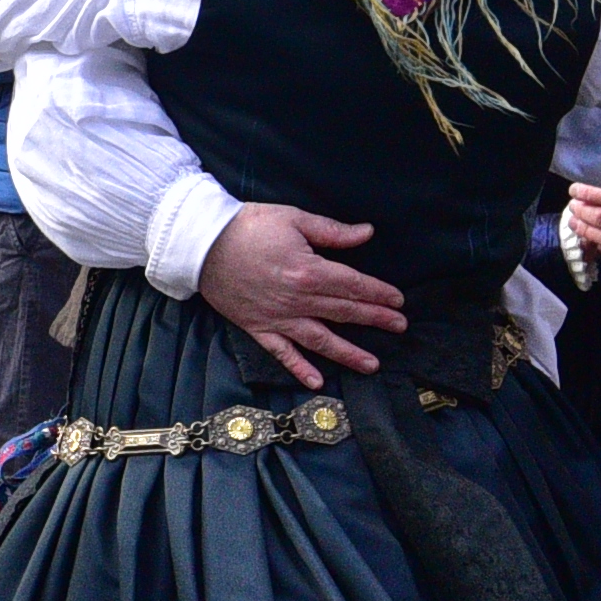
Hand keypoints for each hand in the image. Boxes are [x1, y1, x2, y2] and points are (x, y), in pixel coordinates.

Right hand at [199, 201, 407, 385]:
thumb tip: (367, 233)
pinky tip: (317, 382)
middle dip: (375, 320)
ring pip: (320, 340)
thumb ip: (333, 232)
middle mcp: (297, 300)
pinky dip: (299, 368)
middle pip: (344, 312)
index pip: (354, 285)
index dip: (379, 293)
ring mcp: (277, 317)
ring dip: (348, 353)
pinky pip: (281, 353)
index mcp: (309, 271)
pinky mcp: (258, 327)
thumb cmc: (248, 226)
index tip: (398, 301)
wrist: (200, 242)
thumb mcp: (294, 219)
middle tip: (400, 328)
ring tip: (372, 365)